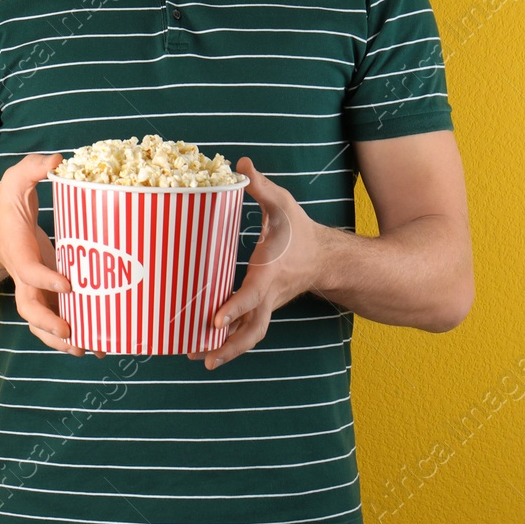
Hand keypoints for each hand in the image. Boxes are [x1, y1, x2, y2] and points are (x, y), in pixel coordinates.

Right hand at [0, 152, 102, 358]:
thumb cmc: (10, 208)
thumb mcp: (15, 181)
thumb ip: (32, 168)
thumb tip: (59, 159)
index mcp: (17, 253)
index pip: (28, 271)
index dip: (46, 279)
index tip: (67, 282)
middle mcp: (25, 278)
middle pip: (30, 309)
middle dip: (49, 324)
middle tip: (71, 332)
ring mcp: (36, 290)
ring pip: (43, 323)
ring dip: (62, 340)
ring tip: (88, 347)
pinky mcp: (49, 294)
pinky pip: (58, 319)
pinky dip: (74, 333)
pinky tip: (99, 342)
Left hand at [188, 156, 328, 369]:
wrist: (325, 258)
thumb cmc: (300, 231)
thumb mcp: (283, 205)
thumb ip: (261, 186)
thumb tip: (240, 163)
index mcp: (269, 274)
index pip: (251, 296)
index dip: (233, 308)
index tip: (214, 321)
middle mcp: (268, 296)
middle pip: (252, 330)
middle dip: (229, 346)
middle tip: (204, 357)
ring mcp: (268, 305)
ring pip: (250, 335)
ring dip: (226, 350)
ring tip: (199, 359)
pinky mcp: (264, 308)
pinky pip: (247, 329)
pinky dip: (229, 340)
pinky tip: (207, 346)